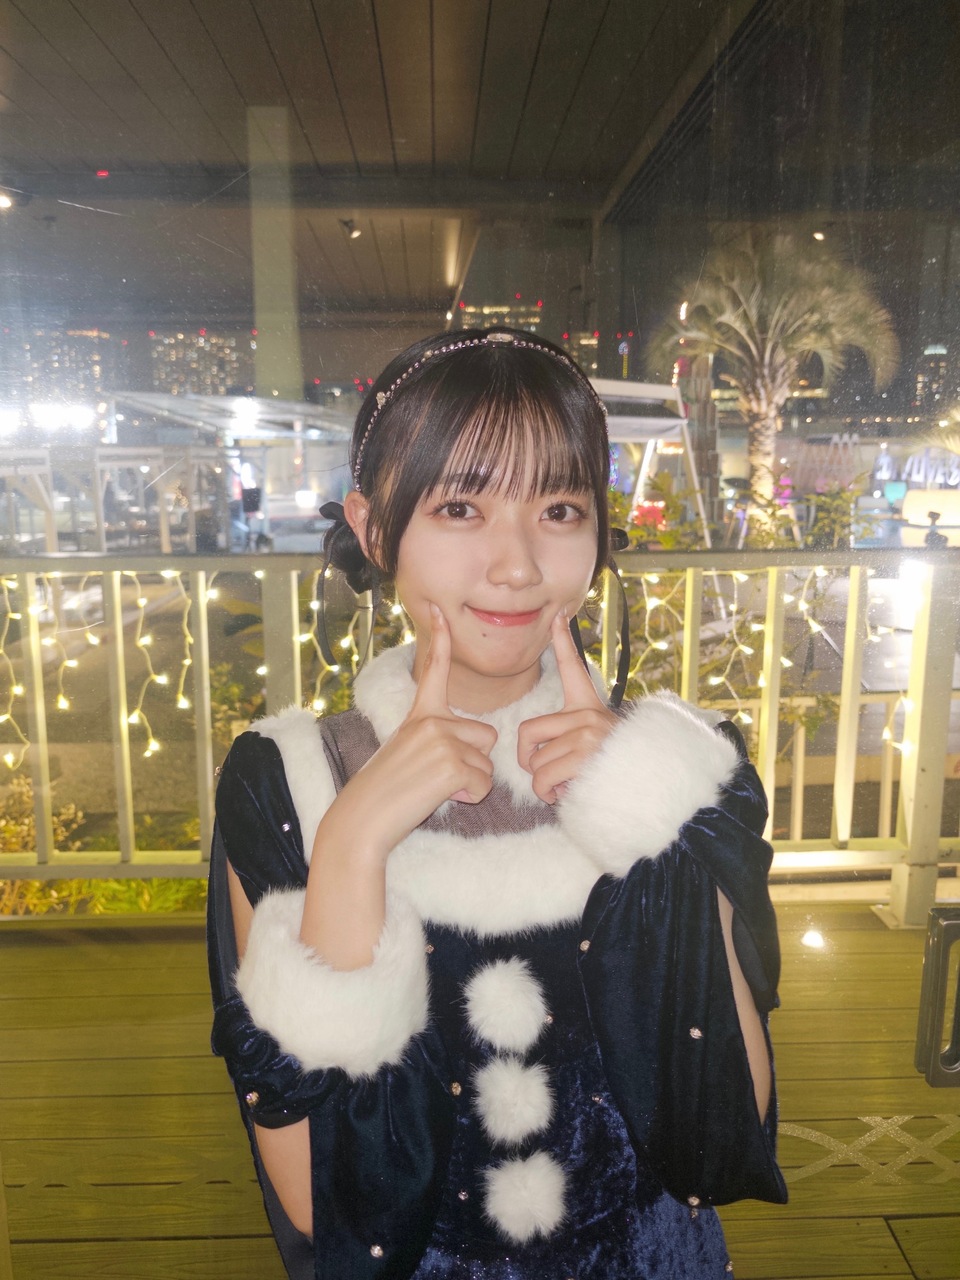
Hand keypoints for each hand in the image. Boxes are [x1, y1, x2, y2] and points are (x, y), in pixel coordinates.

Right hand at [327, 605, 497, 859]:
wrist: (362, 819)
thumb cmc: (384, 793)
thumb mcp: (406, 752)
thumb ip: (435, 740)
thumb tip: (468, 751)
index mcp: (420, 715)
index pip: (434, 670)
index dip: (441, 639)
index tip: (438, 608)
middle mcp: (432, 720)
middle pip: (486, 736)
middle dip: (474, 762)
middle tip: (437, 778)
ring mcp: (442, 739)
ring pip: (487, 765)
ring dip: (470, 784)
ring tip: (434, 790)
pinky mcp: (451, 764)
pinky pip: (483, 785)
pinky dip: (468, 799)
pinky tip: (440, 799)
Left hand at [516, 610, 617, 803]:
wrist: (653, 788)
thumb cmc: (616, 771)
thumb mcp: (597, 746)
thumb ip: (569, 742)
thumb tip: (536, 759)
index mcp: (589, 708)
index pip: (572, 669)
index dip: (563, 641)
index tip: (557, 616)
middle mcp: (588, 716)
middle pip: (527, 733)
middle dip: (528, 760)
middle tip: (544, 774)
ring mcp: (586, 735)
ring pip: (534, 764)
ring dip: (543, 785)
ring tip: (567, 787)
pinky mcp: (585, 756)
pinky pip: (542, 779)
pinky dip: (547, 795)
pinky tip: (565, 795)